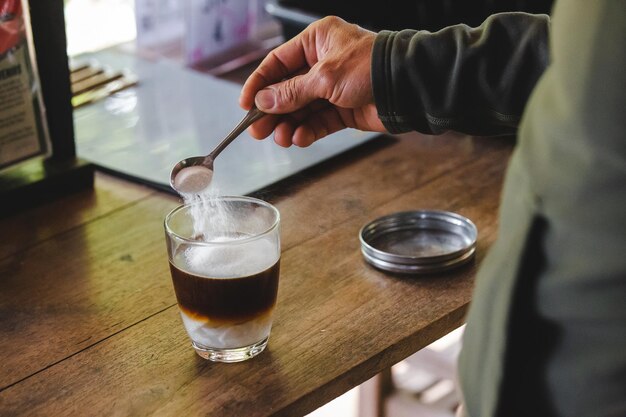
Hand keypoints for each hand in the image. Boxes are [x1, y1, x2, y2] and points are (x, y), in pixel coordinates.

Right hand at [239, 16, 385, 146]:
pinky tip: (299, 139)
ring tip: (281, 138)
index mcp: (316, 41)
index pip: (278, 62)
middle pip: (287, 89)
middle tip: (257, 130)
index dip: (259, 84)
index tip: (245, 105)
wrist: (408, 87)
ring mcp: (333, 88)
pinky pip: (319, 122)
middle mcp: (322, 63)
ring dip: (289, 125)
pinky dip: (308, 131)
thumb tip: (263, 101)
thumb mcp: (325, 77)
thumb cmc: (371, 67)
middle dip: (273, 111)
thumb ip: (292, 91)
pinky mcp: (344, 109)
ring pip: (302, 109)